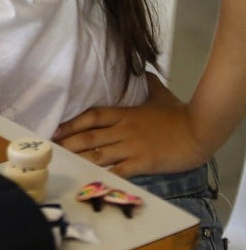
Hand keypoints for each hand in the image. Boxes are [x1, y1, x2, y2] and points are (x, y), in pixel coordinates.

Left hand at [52, 73, 211, 176]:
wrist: (200, 130)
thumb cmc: (179, 114)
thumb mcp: (160, 95)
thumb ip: (148, 84)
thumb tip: (143, 71)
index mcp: (124, 114)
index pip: (91, 116)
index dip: (71, 123)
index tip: (55, 129)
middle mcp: (123, 130)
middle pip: (88, 136)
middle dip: (67, 143)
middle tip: (49, 149)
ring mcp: (132, 146)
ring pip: (98, 154)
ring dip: (78, 159)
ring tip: (61, 163)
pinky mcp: (142, 162)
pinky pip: (118, 170)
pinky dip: (102, 175)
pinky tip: (89, 179)